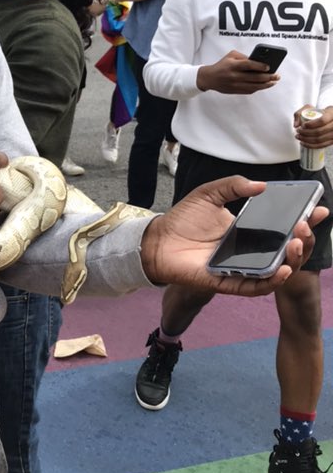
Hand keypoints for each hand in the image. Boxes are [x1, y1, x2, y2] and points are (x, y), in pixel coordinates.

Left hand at [140, 176, 325, 294]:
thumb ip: (233, 186)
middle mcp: (248, 251)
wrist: (157, 240)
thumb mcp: (209, 194)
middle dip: (302, 240)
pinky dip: (271, 281)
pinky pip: (254, 286)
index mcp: (248, 231)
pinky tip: (283, 269)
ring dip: (291, 259)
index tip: (318, 209)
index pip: (282, 228)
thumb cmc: (183, 219)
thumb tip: (262, 186)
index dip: (303, 221)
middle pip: (284, 251)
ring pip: (275, 270)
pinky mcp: (228, 283)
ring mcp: (240, 268)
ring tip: (296, 244)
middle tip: (305, 226)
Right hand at [196, 50, 279, 93]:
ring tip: (273, 82)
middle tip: (276, 75)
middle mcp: (234, 76)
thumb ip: (244, 57)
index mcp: (233, 65)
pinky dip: (258, 88)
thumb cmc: (222, 65)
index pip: (248, 65)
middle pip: (254, 77)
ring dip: (266, 85)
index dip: (259, 66)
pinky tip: (264, 85)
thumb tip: (258, 61)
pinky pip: (250, 91)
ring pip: (254, 86)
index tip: (269, 67)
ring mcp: (235, 85)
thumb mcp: (230, 56)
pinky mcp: (235, 91)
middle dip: (268, 77)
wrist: (210, 78)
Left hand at [294, 104, 332, 148]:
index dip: (311, 124)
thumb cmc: (318, 113)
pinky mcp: (332, 141)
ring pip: (319, 140)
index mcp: (331, 114)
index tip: (302, 125)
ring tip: (299, 137)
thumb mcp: (309, 108)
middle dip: (305, 133)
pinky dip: (311, 145)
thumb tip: (296, 125)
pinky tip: (303, 143)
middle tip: (298, 131)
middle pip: (319, 131)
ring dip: (306, 140)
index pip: (322, 120)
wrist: (328, 119)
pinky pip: (321, 145)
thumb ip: (299, 113)